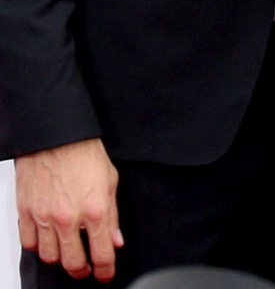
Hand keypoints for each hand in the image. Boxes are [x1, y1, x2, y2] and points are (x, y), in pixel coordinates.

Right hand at [16, 138, 123, 281]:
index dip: (105, 271)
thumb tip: (115, 240)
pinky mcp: (26, 211)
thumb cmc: (84, 152)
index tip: (105, 274)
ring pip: (50, 257)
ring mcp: (45, 216)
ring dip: (59, 258)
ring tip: (66, 250)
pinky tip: (46, 238)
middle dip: (81, 270)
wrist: (57, 134)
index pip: (102, 255)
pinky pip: (29, 243)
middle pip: (73, 263)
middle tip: (85, 267)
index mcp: (95, 210)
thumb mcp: (110, 180)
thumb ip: (113, 215)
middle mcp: (69, 218)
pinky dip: (37, 245)